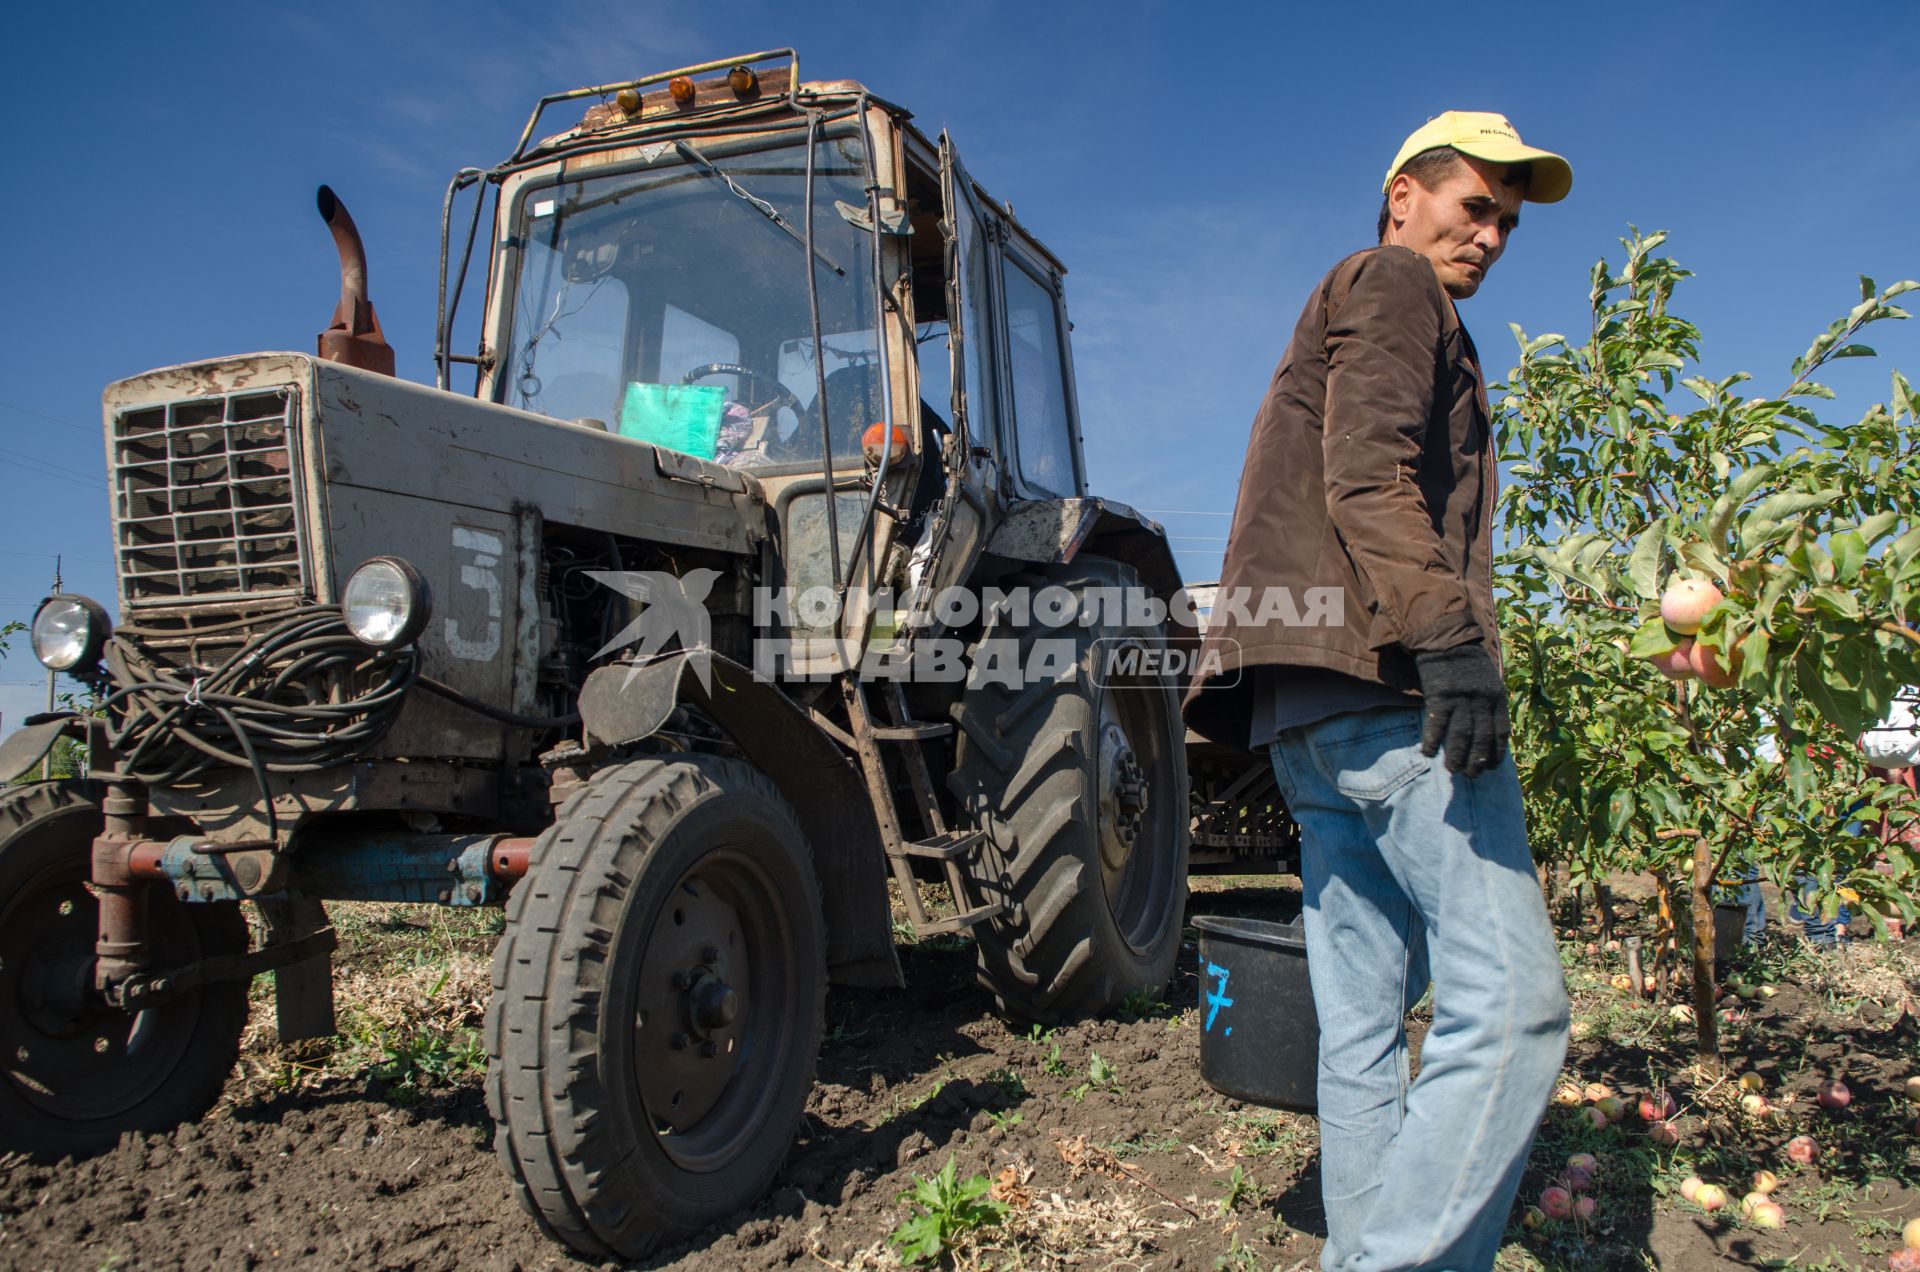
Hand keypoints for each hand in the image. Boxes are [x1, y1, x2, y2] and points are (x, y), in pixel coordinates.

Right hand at [1415, 644, 1509, 777]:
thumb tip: (1489, 731)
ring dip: (1456, 756)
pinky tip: (1428, 752)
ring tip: (1451, 770)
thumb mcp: (1489, 681)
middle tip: (1470, 776)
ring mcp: (1462, 698)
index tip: (1491, 768)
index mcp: (1498, 698)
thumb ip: (1491, 704)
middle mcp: (1482, 701)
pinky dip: (1432, 741)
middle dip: (1476, 761)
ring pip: (1461, 736)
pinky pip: (1437, 725)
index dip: (1497, 753)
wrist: (1446, 640)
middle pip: (1482, 739)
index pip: (1501, 733)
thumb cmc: (1467, 663)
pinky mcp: (1441, 695)